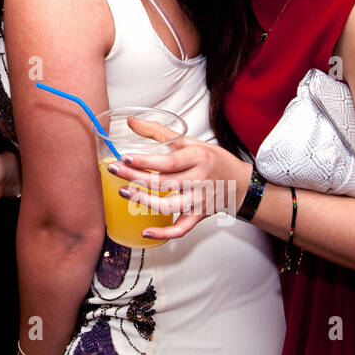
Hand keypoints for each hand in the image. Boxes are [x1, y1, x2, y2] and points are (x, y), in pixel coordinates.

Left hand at [105, 118, 252, 239]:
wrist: (240, 184)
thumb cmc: (212, 160)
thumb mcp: (189, 142)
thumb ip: (159, 132)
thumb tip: (131, 121)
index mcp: (197, 158)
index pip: (168, 162)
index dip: (145, 161)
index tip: (125, 157)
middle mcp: (199, 180)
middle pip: (164, 182)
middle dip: (135, 178)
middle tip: (114, 170)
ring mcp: (200, 200)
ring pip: (169, 206)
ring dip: (144, 201)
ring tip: (124, 192)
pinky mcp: (199, 216)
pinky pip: (181, 229)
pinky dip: (164, 233)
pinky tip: (145, 231)